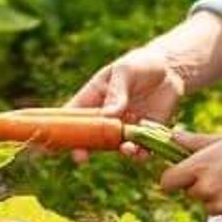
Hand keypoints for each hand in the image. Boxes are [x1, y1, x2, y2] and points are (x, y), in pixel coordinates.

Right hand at [66, 45, 186, 161]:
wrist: (171, 69)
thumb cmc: (140, 63)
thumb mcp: (125, 70)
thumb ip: (117, 92)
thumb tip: (108, 115)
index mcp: (95, 96)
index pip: (74, 114)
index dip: (61, 128)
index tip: (51, 143)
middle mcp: (107, 115)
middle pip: (90, 135)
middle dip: (83, 148)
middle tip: (80, 157)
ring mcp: (125, 126)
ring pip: (114, 146)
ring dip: (117, 151)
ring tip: (126, 149)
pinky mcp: (145, 133)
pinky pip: (140, 150)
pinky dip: (139, 155)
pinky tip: (142, 151)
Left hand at [157, 130, 221, 221]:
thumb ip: (196, 142)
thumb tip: (173, 136)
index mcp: (200, 166)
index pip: (167, 182)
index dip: (174, 179)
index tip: (182, 176)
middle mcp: (209, 189)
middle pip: (192, 195)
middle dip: (203, 186)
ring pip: (212, 208)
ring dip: (221, 199)